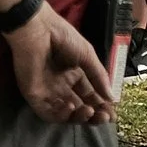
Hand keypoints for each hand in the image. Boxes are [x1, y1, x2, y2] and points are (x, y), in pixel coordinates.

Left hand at [5, 0, 115, 124]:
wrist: (38, 28)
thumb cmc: (62, 36)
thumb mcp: (87, 55)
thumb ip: (99, 77)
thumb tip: (112, 98)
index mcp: (74, 76)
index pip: (89, 97)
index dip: (101, 107)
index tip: (112, 114)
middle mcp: (61, 86)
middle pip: (78, 109)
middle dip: (93, 116)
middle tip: (103, 117)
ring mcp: (47, 91)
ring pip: (64, 114)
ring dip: (78, 117)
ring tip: (89, 111)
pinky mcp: (34, 94)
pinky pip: (47, 112)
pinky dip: (60, 115)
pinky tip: (71, 106)